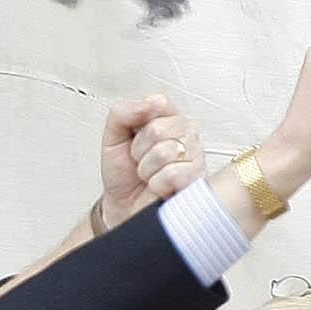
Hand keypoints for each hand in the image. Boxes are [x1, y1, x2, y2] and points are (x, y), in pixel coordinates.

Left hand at [95, 96, 204, 230]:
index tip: (133, 139)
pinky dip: (157, 184)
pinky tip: (160, 186)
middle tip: (140, 161)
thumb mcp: (112, 137)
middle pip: (158, 129)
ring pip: (165, 152)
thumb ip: (124, 112)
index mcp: (168, 118)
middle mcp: (186, 133)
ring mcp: (195, 155)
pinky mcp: (198, 179)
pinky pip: (173, 175)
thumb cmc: (123, 174)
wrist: (124, 207)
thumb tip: (148, 102)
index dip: (137, 125)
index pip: (158, 103)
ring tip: (149, 175)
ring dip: (147, 169)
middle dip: (139, 150)